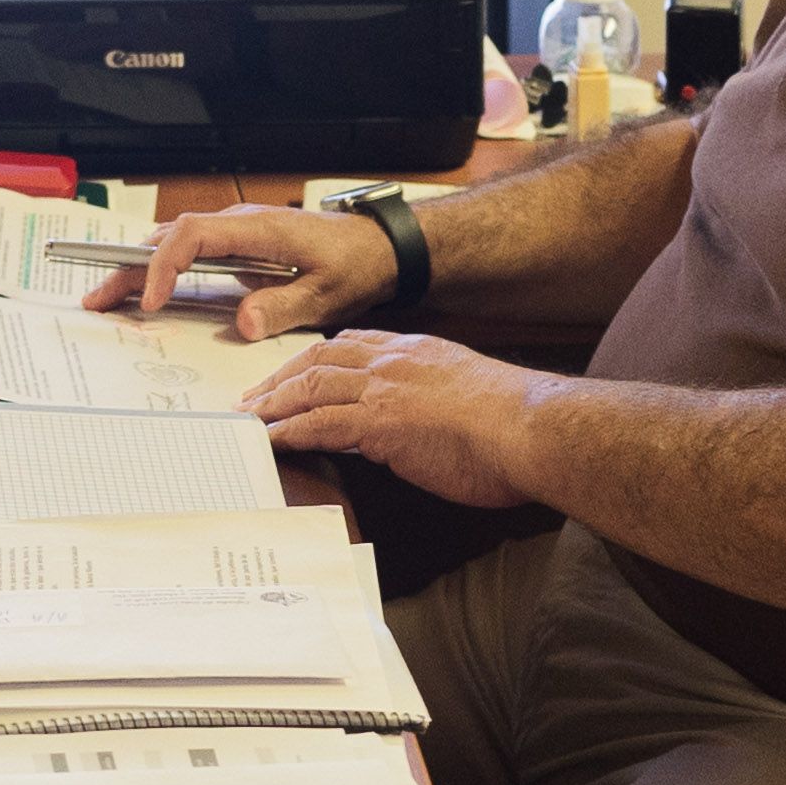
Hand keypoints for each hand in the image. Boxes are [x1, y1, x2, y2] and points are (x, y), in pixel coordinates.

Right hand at [79, 203, 397, 338]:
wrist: (379, 247)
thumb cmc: (356, 264)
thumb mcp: (325, 293)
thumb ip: (283, 307)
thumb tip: (243, 322)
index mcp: (258, 229)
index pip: (192, 235)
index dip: (164, 265)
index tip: (150, 301)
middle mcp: (240, 224)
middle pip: (170, 237)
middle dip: (129, 267)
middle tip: (96, 299)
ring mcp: (236, 233)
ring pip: (174, 243)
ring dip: (139, 268)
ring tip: (105, 298)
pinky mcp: (238, 246)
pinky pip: (189, 252)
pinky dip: (161, 269)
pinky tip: (142, 292)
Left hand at [242, 331, 554, 507]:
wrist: (535, 429)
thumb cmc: (518, 424)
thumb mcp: (468, 394)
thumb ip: (435, 399)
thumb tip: (420, 423)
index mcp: (417, 350)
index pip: (352, 343)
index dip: (317, 357)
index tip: (296, 370)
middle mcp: (395, 361)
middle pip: (320, 357)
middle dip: (281, 376)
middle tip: (254, 395)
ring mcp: (385, 389)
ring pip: (312, 386)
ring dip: (274, 403)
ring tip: (250, 419)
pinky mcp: (381, 423)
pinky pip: (320, 424)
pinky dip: (290, 431)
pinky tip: (272, 441)